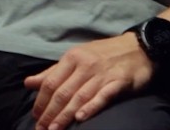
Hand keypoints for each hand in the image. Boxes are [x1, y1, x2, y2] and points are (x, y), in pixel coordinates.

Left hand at [23, 32, 153, 129]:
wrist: (140, 47)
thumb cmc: (104, 54)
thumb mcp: (77, 57)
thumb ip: (53, 72)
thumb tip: (28, 83)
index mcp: (73, 57)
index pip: (51, 82)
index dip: (41, 101)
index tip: (36, 117)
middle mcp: (86, 65)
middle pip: (63, 92)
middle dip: (50, 113)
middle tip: (42, 129)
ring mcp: (103, 73)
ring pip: (79, 97)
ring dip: (65, 115)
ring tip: (54, 129)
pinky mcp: (119, 81)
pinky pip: (103, 96)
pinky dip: (91, 107)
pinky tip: (81, 118)